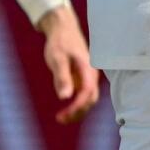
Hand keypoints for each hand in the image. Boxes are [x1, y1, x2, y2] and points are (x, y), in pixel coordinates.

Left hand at [37, 6, 99, 123]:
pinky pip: (84, 95)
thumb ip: (62, 77)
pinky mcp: (83, 78)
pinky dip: (76, 106)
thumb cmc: (61, 43)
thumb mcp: (58, 59)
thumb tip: (65, 97)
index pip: (87, 92)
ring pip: (89, 99)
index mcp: (88, 69)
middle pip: (91, 99)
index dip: (77, 106)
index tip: (63, 115)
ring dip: (77, 111)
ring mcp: (88, 77)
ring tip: (61, 118)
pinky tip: (64, 110)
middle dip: (78, 112)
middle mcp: (91, 74)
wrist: (64, 30)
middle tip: (60, 119)